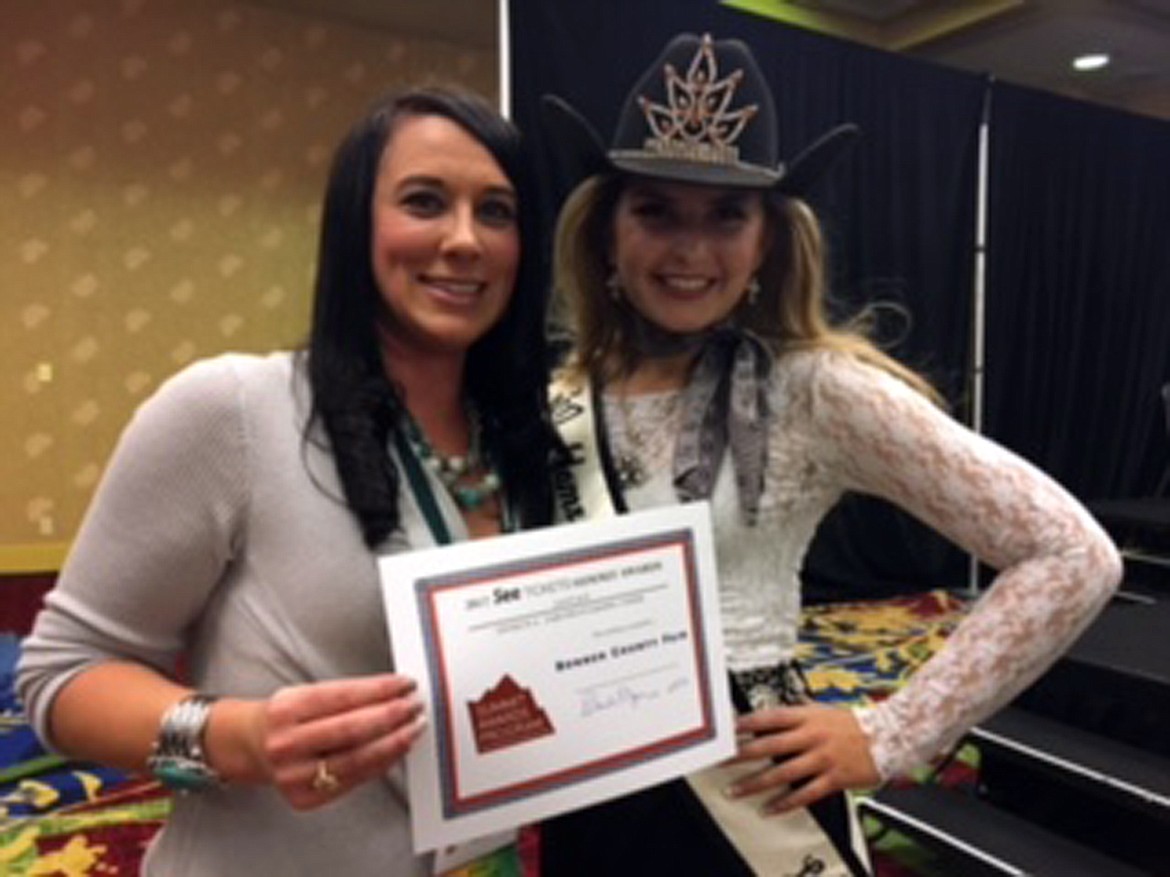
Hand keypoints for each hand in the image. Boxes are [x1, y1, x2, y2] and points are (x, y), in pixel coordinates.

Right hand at [260, 674, 424, 810]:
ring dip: (394, 742)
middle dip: (392, 715)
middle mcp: (287, 743)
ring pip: (357, 758)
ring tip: (414, 727)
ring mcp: (294, 774)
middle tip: (415, 706)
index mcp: (287, 709)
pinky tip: (396, 749)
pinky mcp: (304, 797)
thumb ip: (345, 695)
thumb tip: (394, 693)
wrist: (252, 747)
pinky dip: (380, 762)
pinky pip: (353, 779)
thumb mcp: (304, 693)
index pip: (343, 696)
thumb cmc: (286, 717)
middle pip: (352, 729)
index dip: (380, 689)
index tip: (405, 684)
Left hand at [727, 703, 879, 814]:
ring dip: (756, 783)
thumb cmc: (852, 724)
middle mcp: (812, 736)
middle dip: (742, 755)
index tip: (727, 731)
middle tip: (721, 762)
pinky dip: (785, 803)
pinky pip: (805, 793)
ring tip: (736, 790)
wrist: (889, 736)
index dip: (746, 723)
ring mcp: (823, 758)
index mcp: (807, 716)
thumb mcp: (821, 711)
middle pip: (770, 745)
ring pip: (782, 772)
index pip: (770, 717)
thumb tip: (766, 721)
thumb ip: (796, 717)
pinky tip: (769, 809)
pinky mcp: (834, 778)